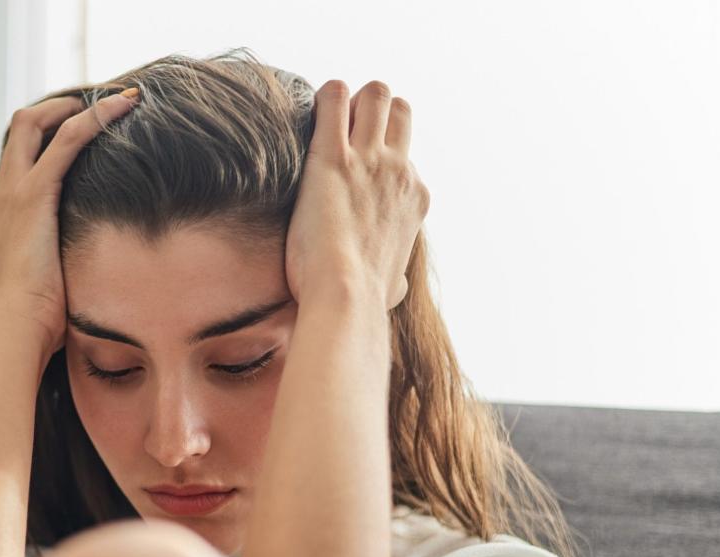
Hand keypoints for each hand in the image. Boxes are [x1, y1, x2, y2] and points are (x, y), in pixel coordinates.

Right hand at [0, 89, 139, 352]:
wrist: (16, 330)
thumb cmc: (35, 322)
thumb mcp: (49, 284)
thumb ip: (63, 267)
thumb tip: (96, 278)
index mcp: (4, 214)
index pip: (22, 155)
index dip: (50, 133)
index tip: (85, 127)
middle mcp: (3, 194)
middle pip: (22, 125)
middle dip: (61, 106)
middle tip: (103, 102)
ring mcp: (14, 191)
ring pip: (39, 122)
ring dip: (81, 104)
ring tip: (122, 99)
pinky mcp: (34, 195)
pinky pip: (66, 140)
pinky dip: (95, 118)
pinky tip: (124, 109)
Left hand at [284, 79, 429, 311]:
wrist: (346, 297)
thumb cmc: (363, 299)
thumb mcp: (394, 287)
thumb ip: (396, 277)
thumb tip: (396, 286)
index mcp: (414, 197)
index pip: (404, 153)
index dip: (377, 153)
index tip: (352, 164)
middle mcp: (399, 171)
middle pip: (398, 111)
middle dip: (372, 109)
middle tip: (340, 131)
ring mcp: (370, 159)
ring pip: (375, 94)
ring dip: (350, 99)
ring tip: (323, 120)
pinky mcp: (334, 156)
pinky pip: (335, 98)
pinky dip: (323, 96)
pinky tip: (305, 111)